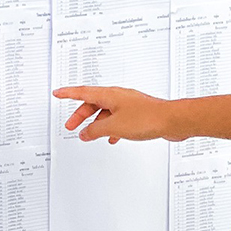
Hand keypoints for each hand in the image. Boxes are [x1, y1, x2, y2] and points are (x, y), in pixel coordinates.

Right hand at [52, 86, 178, 143]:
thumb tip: (85, 133)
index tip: (58, 93)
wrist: (172, 120)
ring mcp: (129, 105)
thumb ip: (96, 130)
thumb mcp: (114, 126)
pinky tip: (112, 138)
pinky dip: (110, 128)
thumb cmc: (147, 118)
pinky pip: (117, 119)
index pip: (83, 92)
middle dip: (80, 115)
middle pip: (93, 103)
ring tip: (89, 135)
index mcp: (109, 95)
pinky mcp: (137, 114)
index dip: (68, 93)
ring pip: (105, 112)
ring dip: (95, 123)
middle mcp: (118, 97)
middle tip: (70, 125)